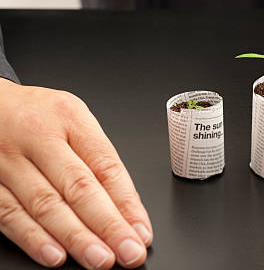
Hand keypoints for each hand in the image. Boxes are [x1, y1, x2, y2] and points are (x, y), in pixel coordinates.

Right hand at [0, 79, 152, 268]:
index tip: (142, 231)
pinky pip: (10, 214)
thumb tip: (126, 206)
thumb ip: (95, 157)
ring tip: (100, 259)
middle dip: (108, 225)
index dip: (127, 203)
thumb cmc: (37, 115)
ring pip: (46, 204)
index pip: (106, 165)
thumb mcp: (71, 118)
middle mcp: (39, 137)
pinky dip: (34, 238)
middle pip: (79, 187)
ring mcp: (8, 160)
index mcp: (70, 118)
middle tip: (129, 252)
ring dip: (76, 237)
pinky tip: (55, 256)